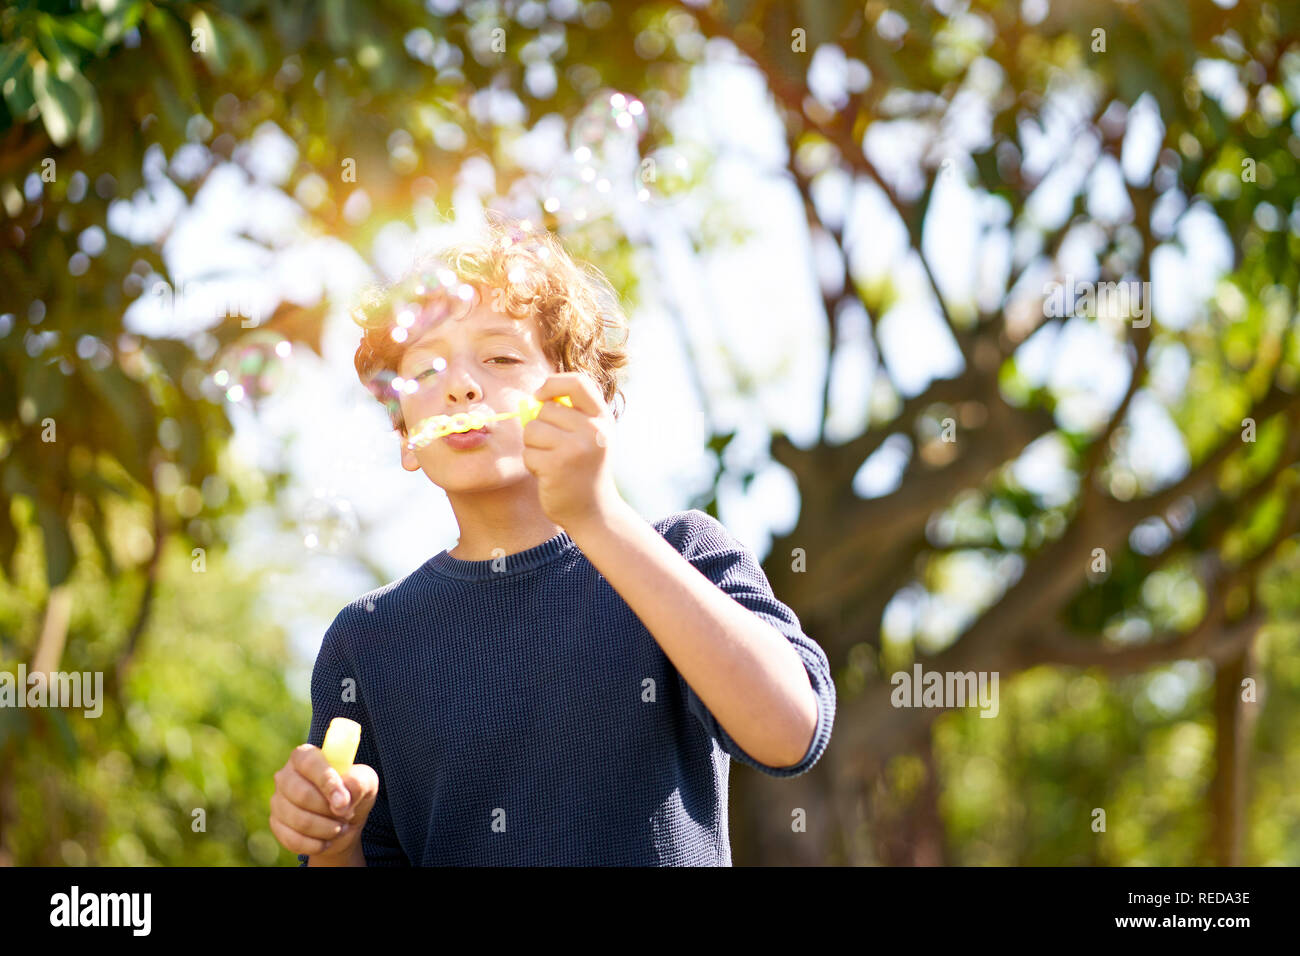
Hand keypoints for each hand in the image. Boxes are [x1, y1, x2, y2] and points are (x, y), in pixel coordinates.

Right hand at [269, 743, 378, 863]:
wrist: (344, 822)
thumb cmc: (353, 793)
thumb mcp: (365, 781)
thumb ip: (358, 782)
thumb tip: (343, 799)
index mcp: (305, 756)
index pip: (310, 764)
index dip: (327, 782)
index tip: (343, 801)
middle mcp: (286, 775)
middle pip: (301, 794)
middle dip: (329, 810)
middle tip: (347, 815)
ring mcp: (277, 801)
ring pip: (298, 820)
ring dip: (326, 828)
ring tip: (341, 827)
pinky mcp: (276, 824)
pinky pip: (292, 839)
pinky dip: (315, 844)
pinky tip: (327, 841)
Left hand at [522, 372, 622, 530]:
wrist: (594, 511)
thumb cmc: (584, 470)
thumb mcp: (588, 437)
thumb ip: (566, 415)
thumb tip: (528, 401)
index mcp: (602, 418)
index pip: (577, 382)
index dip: (552, 384)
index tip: (540, 397)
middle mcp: (593, 430)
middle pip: (545, 408)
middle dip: (540, 426)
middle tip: (554, 448)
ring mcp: (576, 448)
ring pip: (532, 430)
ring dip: (533, 446)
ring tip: (552, 462)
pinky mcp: (556, 465)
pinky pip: (528, 452)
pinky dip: (532, 464)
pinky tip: (548, 476)